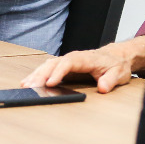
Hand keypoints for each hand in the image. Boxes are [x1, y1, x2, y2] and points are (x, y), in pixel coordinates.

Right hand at [20, 36, 144, 93]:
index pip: (68, 63)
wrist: (116, 57)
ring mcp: (67, 62)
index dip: (58, 72)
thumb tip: (102, 87)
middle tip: (30, 87)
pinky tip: (29, 82)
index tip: (50, 83)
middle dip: (41, 75)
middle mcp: (73, 58)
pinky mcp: (64, 67)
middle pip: (53, 64)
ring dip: (36, 75)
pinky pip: (48, 69)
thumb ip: (111, 80)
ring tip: (25, 85)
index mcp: (85, 58)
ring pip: (48, 65)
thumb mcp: (119, 73)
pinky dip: (38, 75)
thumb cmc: (116, 65)